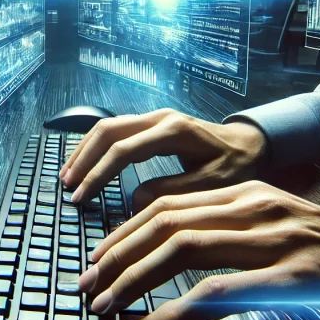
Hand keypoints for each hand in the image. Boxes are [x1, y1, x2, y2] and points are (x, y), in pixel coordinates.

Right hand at [59, 109, 267, 209]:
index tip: (81, 197)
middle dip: (83, 160)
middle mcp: (160, 118)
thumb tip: (133, 201)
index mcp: (174, 132)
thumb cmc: (237, 167)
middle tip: (67, 187)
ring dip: (85, 151)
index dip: (98, 175)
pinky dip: (96, 147)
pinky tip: (86, 164)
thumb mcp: (211, 186)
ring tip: (68, 176)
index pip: (123, 151)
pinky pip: (116, 130)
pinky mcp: (152, 123)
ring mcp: (155, 117)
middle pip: (108, 131)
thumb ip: (172, 192)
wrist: (252, 144)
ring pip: (107, 127)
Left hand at [76, 181, 319, 319]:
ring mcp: (277, 239)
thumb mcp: (277, 232)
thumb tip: (169, 253)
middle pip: (163, 222)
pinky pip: (216, 294)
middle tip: (88, 286)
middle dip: (115, 256)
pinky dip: (171, 315)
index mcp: (249, 194)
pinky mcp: (294, 276)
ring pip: (181, 250)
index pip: (166, 204)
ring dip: (132, 282)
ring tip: (106, 308)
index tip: (97, 261)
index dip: (122, 235)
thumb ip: (228, 235)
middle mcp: (258, 207)